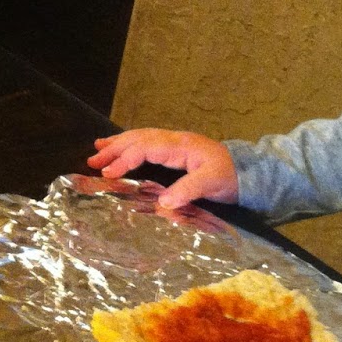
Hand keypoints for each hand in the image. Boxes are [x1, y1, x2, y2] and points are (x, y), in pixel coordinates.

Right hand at [87, 129, 238, 209]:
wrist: (249, 173)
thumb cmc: (231, 178)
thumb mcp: (212, 185)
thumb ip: (187, 191)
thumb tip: (162, 203)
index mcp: (182, 146)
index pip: (146, 147)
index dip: (125, 159)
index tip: (107, 174)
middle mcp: (176, 140)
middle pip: (140, 138)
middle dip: (115, 148)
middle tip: (92, 161)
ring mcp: (177, 143)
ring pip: (142, 138)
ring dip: (120, 144)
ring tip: (98, 149)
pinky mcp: (178, 150)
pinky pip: (149, 143)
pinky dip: (132, 145)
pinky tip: (123, 150)